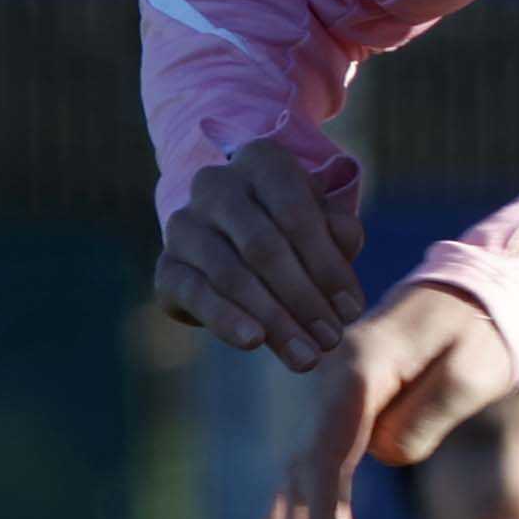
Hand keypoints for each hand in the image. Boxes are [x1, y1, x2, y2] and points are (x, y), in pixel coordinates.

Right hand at [154, 146, 366, 370]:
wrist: (237, 241)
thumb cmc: (296, 231)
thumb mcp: (325, 225)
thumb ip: (340, 233)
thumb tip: (345, 243)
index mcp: (261, 161)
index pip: (296, 213)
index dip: (327, 265)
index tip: (351, 310)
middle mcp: (215, 184)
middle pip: (263, 247)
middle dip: (303, 299)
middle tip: (331, 341)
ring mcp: (184, 223)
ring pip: (231, 274)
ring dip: (273, 320)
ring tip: (305, 356)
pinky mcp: (166, 265)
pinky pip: (194, 293)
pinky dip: (225, 319)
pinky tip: (253, 342)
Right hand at [271, 285, 518, 518]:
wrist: (478, 286)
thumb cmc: (484, 329)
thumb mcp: (473, 370)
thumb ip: (429, 414)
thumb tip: (386, 455)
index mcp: (362, 369)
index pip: (332, 457)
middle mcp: (334, 378)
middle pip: (310, 469)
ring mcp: (335, 389)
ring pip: (308, 467)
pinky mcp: (348, 400)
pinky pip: (316, 453)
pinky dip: (301, 495)